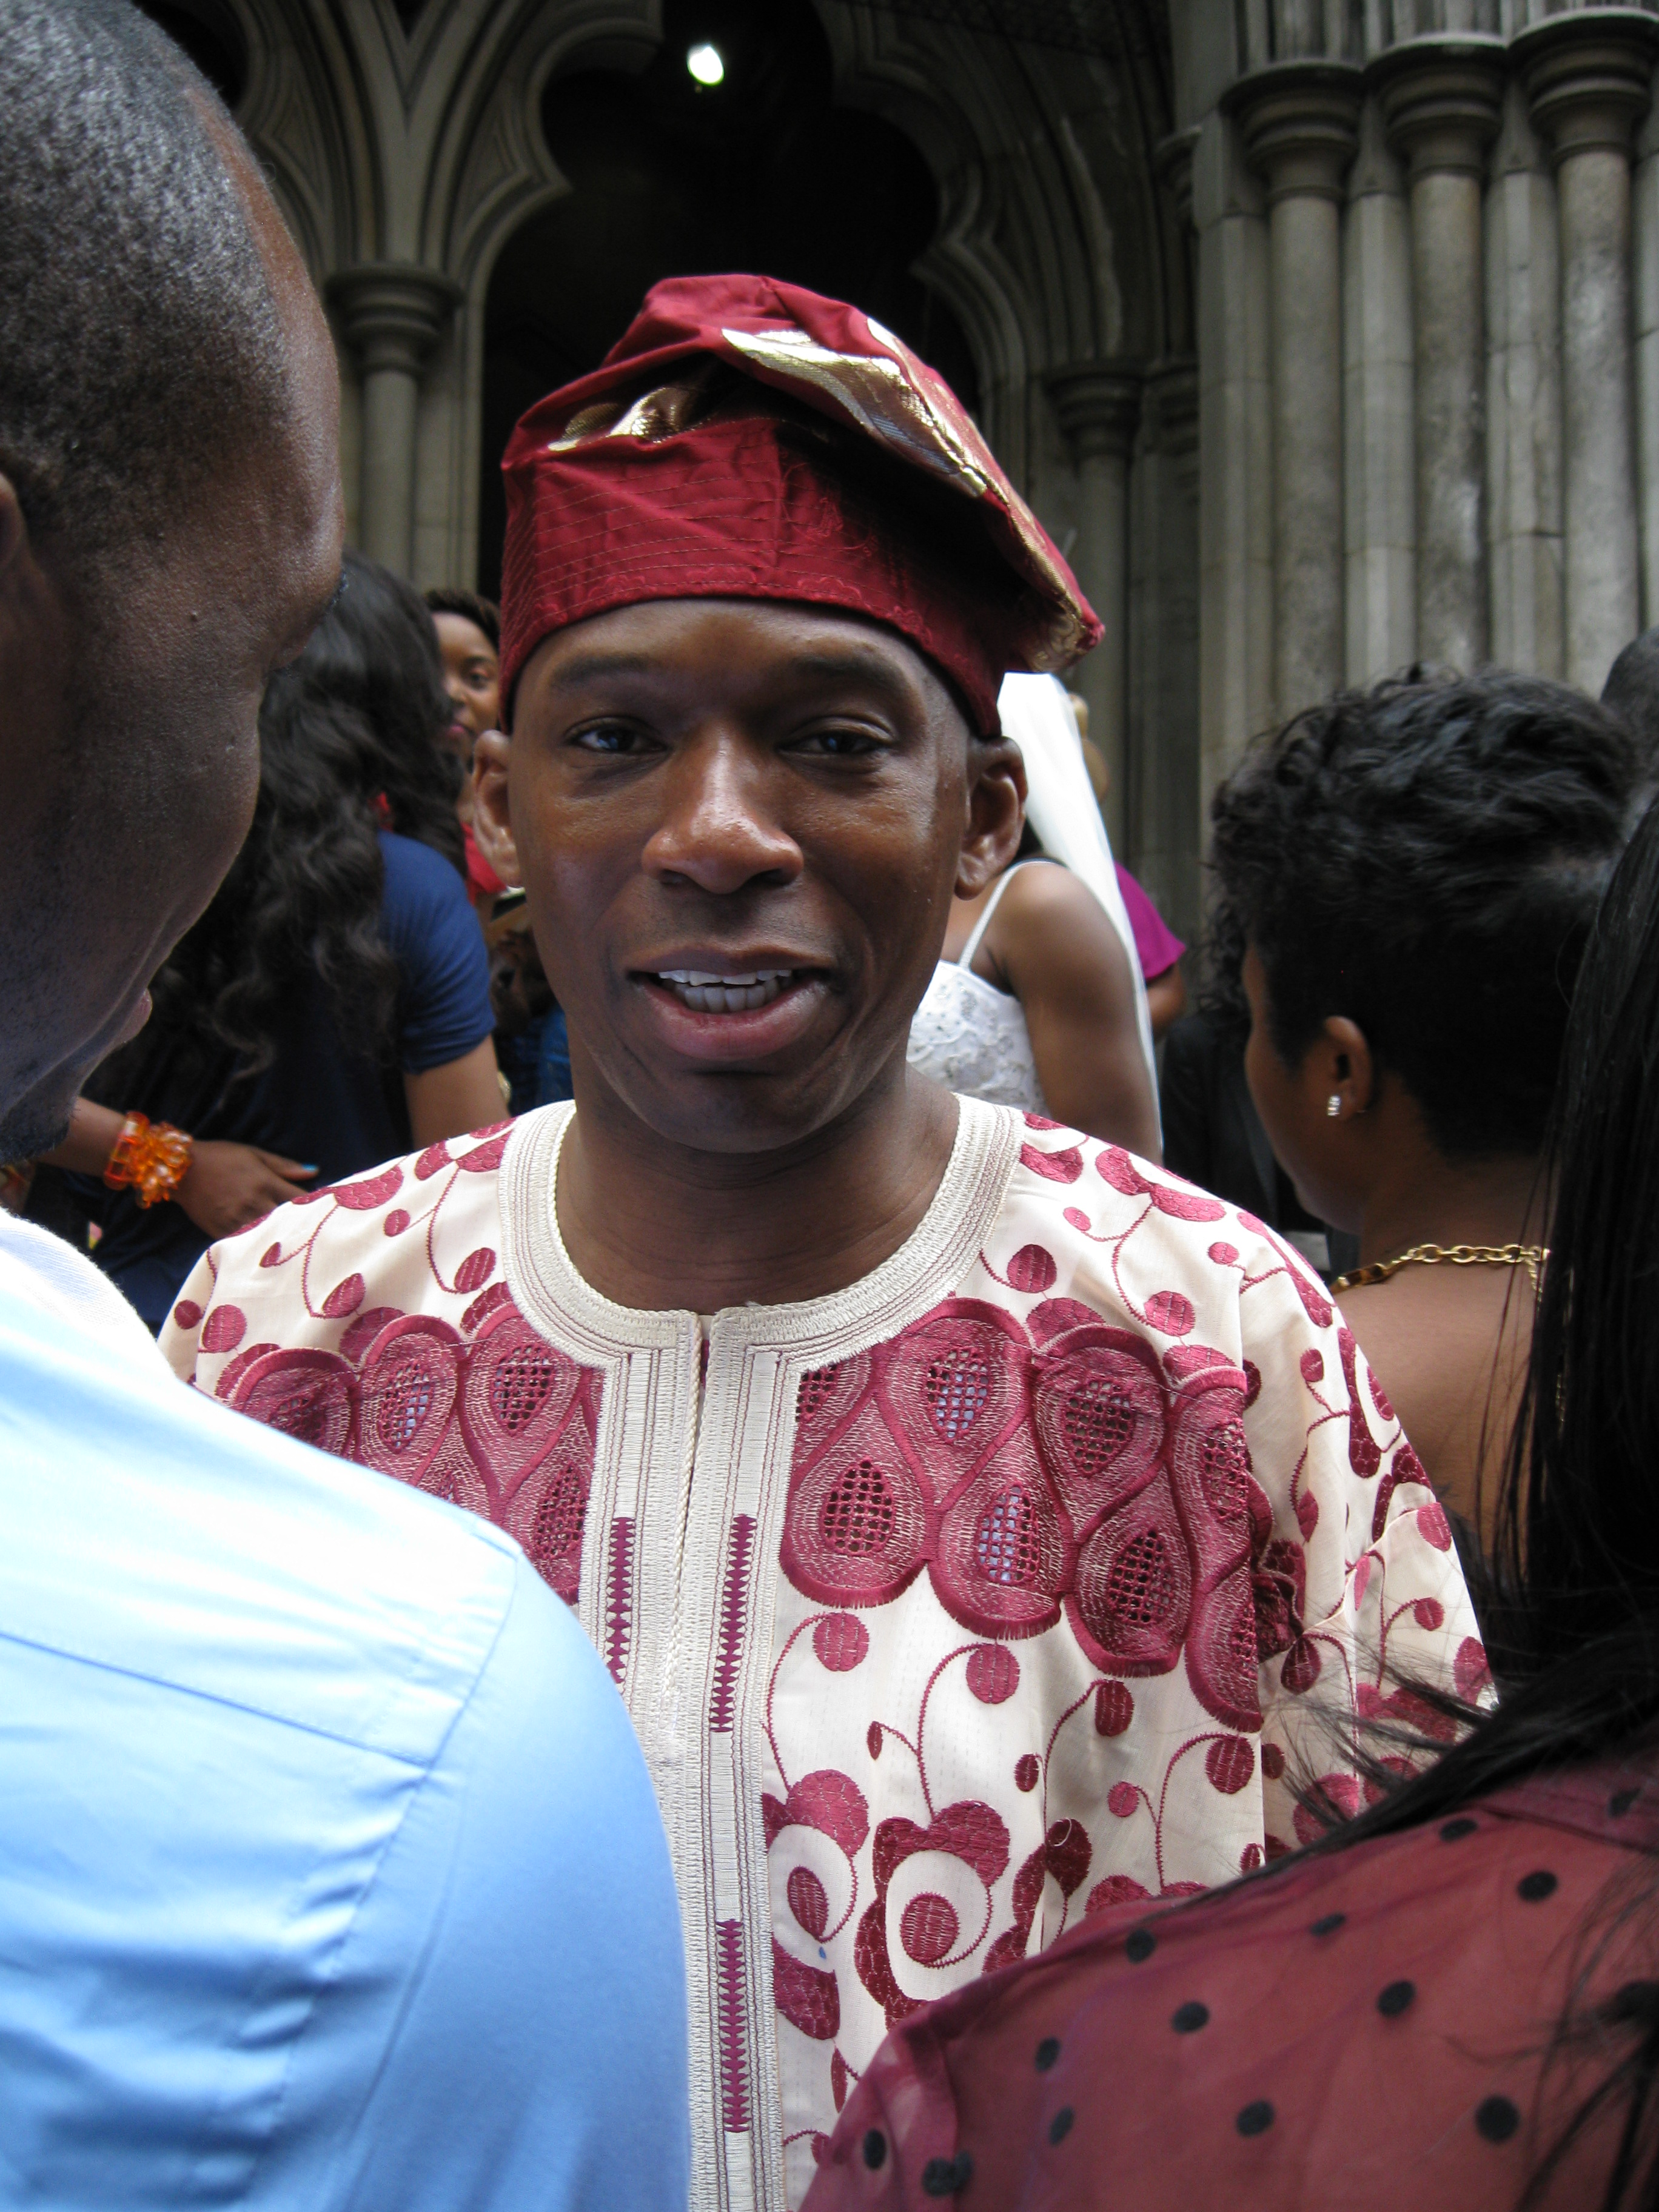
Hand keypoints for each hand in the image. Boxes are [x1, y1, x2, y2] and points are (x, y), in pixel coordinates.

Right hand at [174, 1142, 316, 1238]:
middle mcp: (253, 1203)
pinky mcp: (221, 1232)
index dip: (315, 1206)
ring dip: (282, 1239)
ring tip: (295, 1243)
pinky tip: (267, 1249)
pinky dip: (258, 1247)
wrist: (181, 1170)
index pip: (300, 1199)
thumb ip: (284, 1165)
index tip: (322, 1210)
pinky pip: (246, 1245)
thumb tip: (314, 1172)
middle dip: (301, 1226)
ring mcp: (237, 1220)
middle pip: (288, 1222)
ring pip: (269, 1236)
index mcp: (265, 1182)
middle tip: (313, 1231)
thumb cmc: (220, 1157)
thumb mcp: (254, 1154)